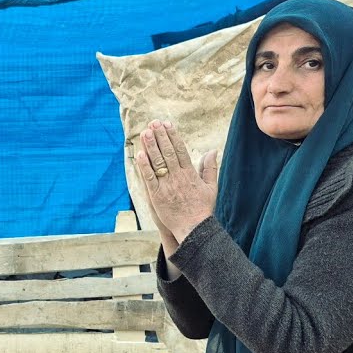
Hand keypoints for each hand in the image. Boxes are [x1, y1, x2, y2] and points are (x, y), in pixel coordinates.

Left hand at [133, 120, 218, 245]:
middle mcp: (178, 178)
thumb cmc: (202, 209)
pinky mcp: (157, 196)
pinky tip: (139, 155)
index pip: (181, 150)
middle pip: (168, 152)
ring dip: (151, 147)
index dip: (173, 136)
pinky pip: (150, 179)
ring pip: (158, 163)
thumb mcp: (211, 187)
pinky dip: (144, 167)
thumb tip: (212, 151)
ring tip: (145, 132)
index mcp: (190, 174)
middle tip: (153, 123)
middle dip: (160, 137)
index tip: (167, 124)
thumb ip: (210, 168)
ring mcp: (167, 186)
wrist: (194, 229)